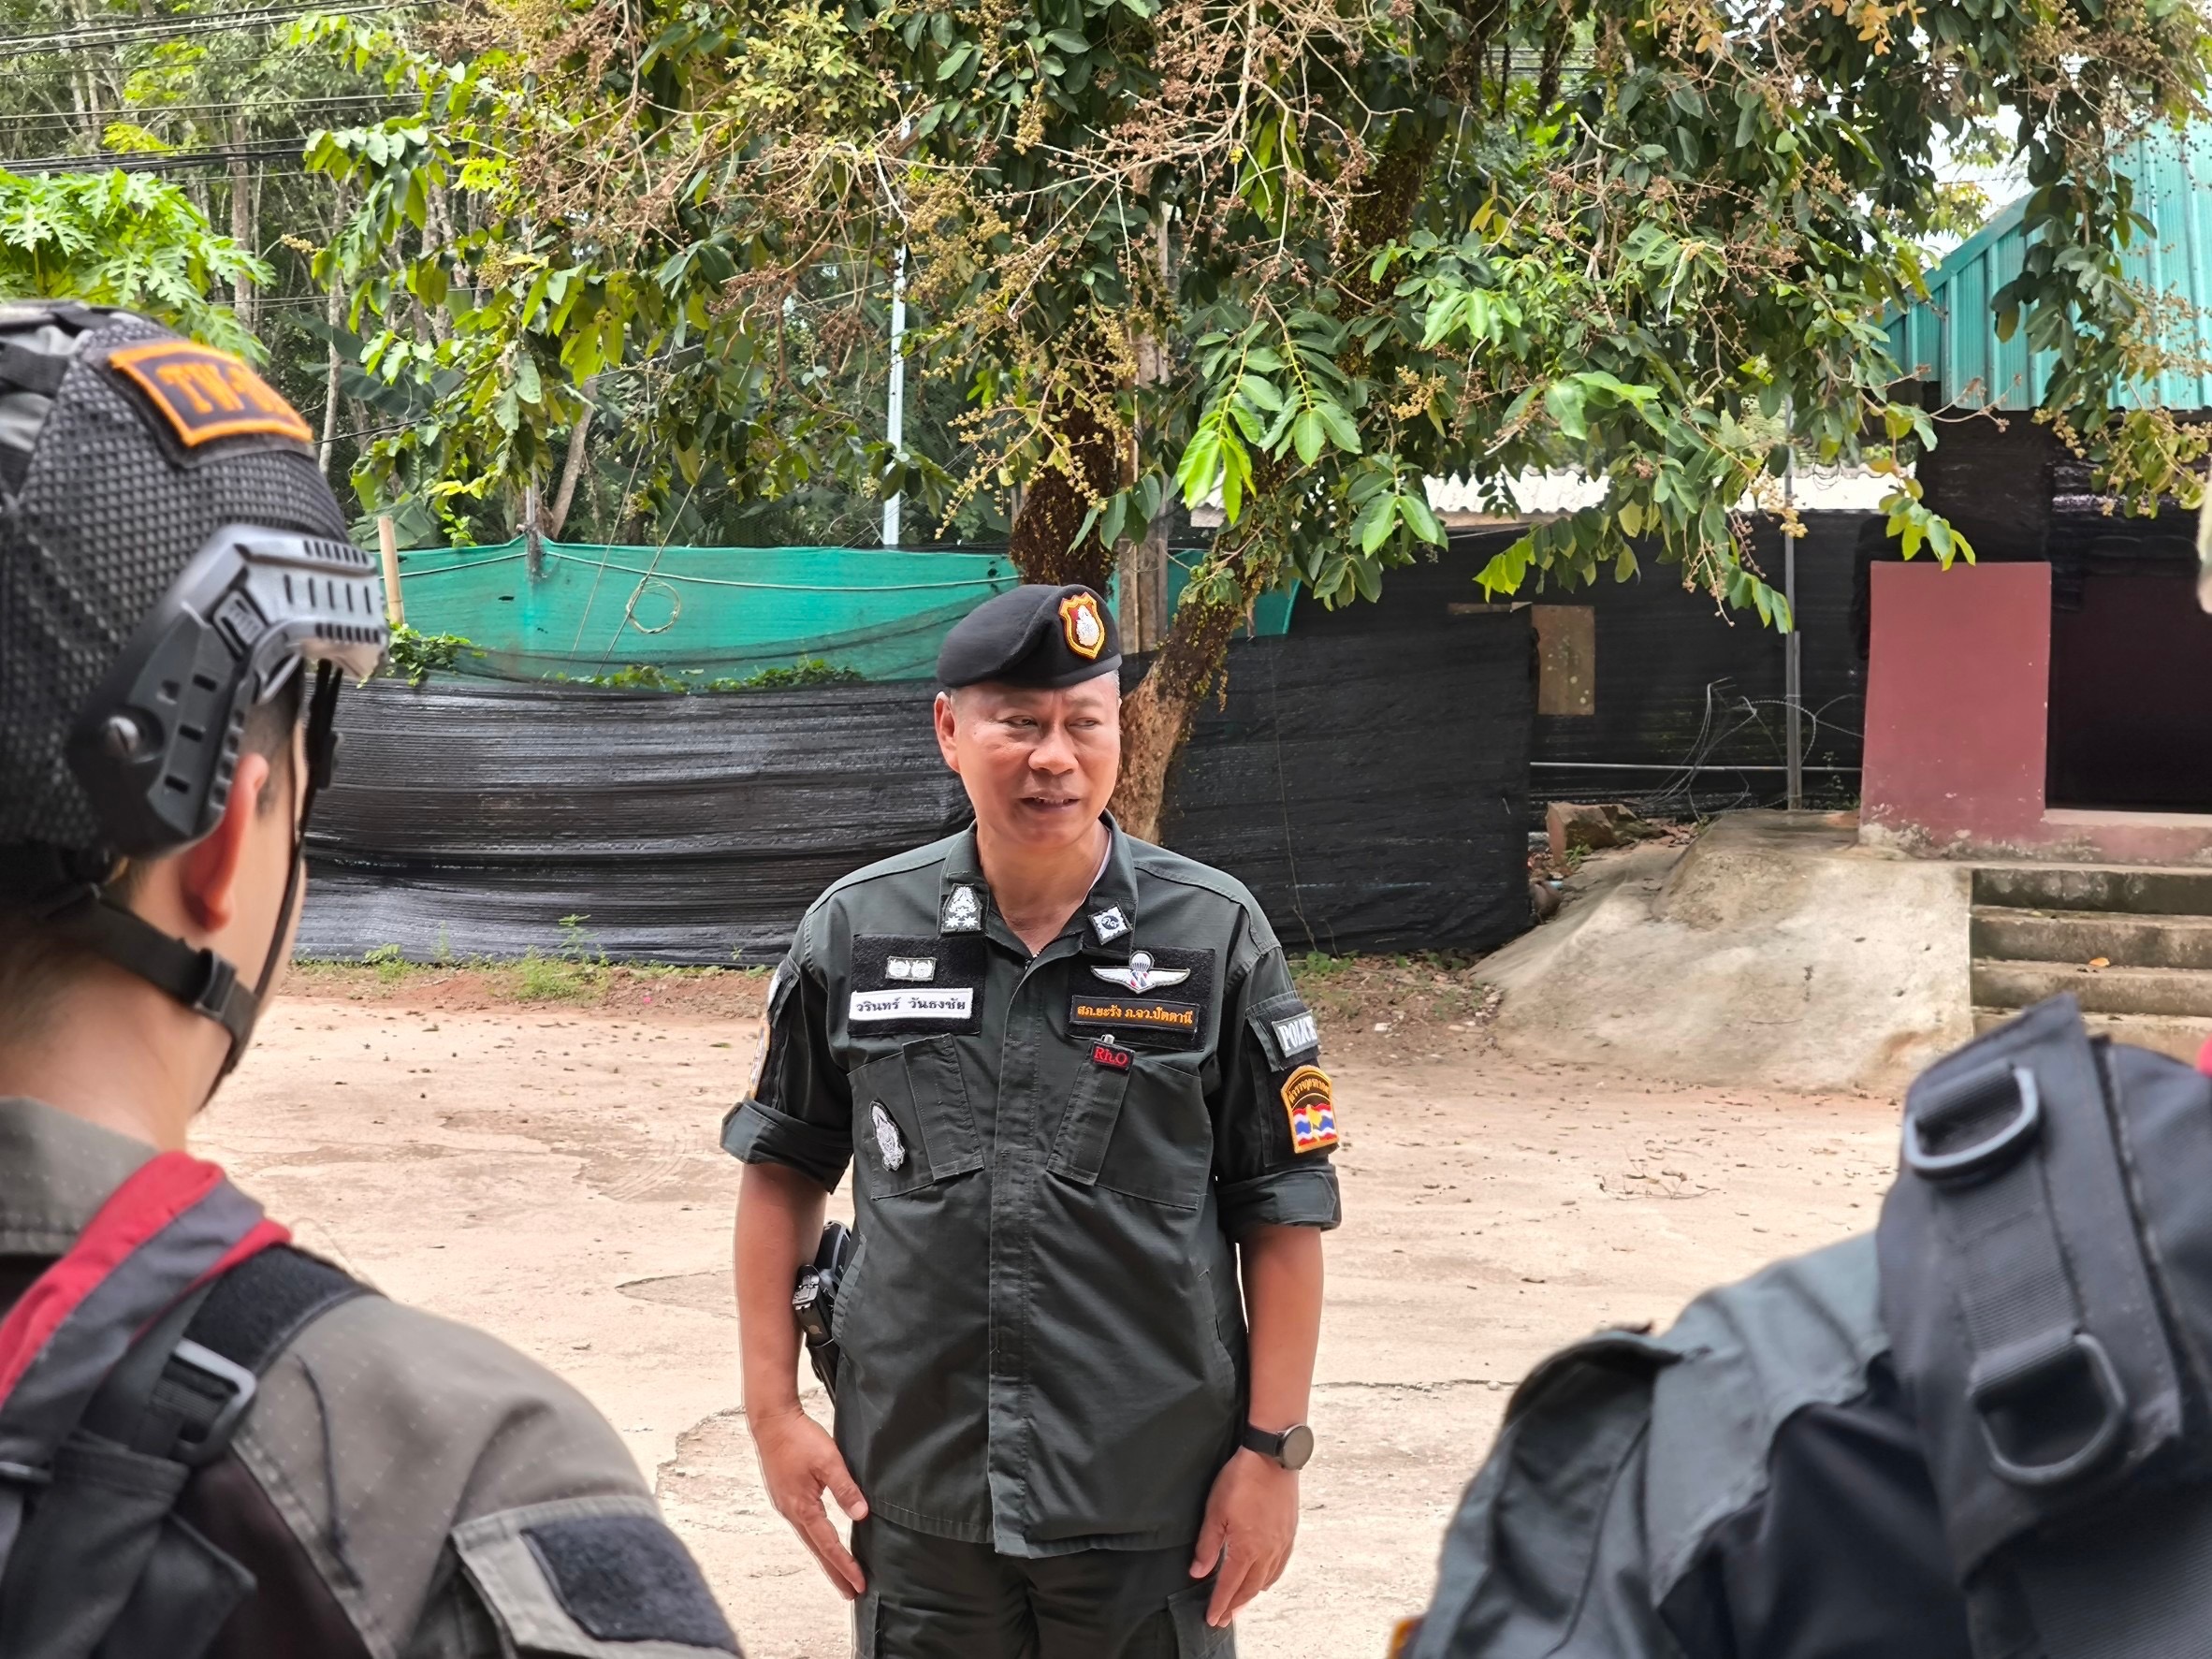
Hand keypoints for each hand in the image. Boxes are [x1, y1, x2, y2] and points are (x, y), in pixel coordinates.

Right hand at [751, 1404, 868, 1598]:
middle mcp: (791, 1512)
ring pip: (809, 1539)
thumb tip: (861, 1516)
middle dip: (834, 1572)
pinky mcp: (785, 1496)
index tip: (860, 1584)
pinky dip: (816, 1540)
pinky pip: (804, 1526)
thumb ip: (846, 1489)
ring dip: (825, 1558)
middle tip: (850, 1593)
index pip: (829, 1545)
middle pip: (816, 1550)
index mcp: (802, 1508)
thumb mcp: (829, 1461)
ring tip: (839, 1574)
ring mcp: (785, 1505)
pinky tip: (822, 1541)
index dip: (845, 1565)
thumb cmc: (799, 1438)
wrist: (771, 1421)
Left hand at [1190, 1449, 1299, 1627]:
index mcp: (1247, 1548)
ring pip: (1267, 1579)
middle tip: (1224, 1619)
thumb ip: (1207, 1546)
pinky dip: (1270, 1578)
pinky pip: (1280, 1565)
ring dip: (1252, 1594)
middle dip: (1236, 1605)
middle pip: (1250, 1588)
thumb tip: (1198, 1572)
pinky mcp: (1290, 1532)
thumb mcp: (1215, 1511)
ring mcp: (1281, 1543)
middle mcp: (1268, 1551)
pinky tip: (1264, 1579)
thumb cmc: (1242, 1479)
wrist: (1272, 1457)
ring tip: (1241, 1603)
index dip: (1220, 1604)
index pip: (1230, 1586)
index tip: (1212, 1619)